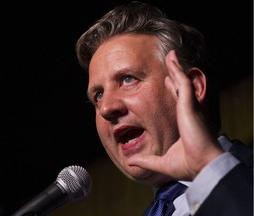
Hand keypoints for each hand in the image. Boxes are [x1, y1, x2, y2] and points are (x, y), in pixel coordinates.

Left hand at [129, 50, 222, 180]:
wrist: (200, 167)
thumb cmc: (186, 165)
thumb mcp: (161, 162)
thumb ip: (146, 160)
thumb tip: (131, 162)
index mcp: (182, 122)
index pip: (177, 100)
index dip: (172, 88)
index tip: (166, 80)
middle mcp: (187, 111)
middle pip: (179, 87)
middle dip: (174, 74)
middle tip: (169, 61)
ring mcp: (189, 106)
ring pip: (181, 81)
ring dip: (175, 67)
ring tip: (170, 55)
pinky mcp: (190, 104)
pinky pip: (183, 82)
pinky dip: (177, 70)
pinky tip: (172, 59)